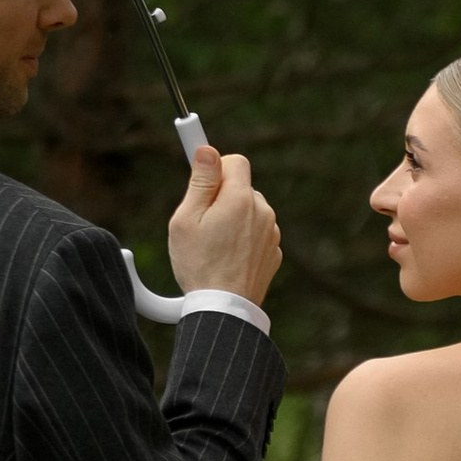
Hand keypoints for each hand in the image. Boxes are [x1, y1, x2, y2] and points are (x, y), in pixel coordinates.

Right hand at [169, 144, 281, 305]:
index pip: (236, 161)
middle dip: (222, 197)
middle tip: (202, 222)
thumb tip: (207, 150)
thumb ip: (201, 182)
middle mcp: (263, 212)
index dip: (217, 167)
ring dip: (234, 219)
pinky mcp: (274, 252)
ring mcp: (272, 233)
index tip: (203, 174)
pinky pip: (257, 233)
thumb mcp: (186, 220)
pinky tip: (228, 258)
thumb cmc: (199, 265)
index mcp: (240, 199)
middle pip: (241, 187)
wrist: (225, 309)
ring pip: (250, 211)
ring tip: (215, 245)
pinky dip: (244, 239)